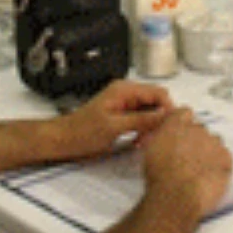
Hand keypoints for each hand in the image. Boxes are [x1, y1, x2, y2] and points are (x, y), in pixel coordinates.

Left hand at [54, 80, 172, 160]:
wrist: (64, 139)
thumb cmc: (83, 132)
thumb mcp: (114, 126)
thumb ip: (141, 119)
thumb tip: (166, 114)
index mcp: (124, 90)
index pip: (159, 93)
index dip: (167, 109)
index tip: (168, 128)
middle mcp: (126, 93)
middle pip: (157, 103)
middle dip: (159, 120)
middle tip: (152, 138)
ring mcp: (125, 104)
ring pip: (151, 113)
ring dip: (151, 128)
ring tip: (142, 142)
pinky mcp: (123, 116)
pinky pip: (142, 120)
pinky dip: (144, 131)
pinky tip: (137, 142)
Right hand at [141, 108, 232, 220]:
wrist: (178, 195)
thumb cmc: (159, 173)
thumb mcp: (148, 149)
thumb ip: (159, 135)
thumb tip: (162, 133)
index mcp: (176, 124)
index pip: (184, 112)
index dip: (182, 122)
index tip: (179, 132)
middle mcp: (196, 129)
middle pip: (200, 128)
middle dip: (194, 138)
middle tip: (186, 155)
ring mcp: (214, 143)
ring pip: (214, 141)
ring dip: (208, 149)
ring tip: (199, 166)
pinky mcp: (226, 159)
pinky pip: (225, 155)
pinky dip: (219, 162)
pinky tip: (209, 173)